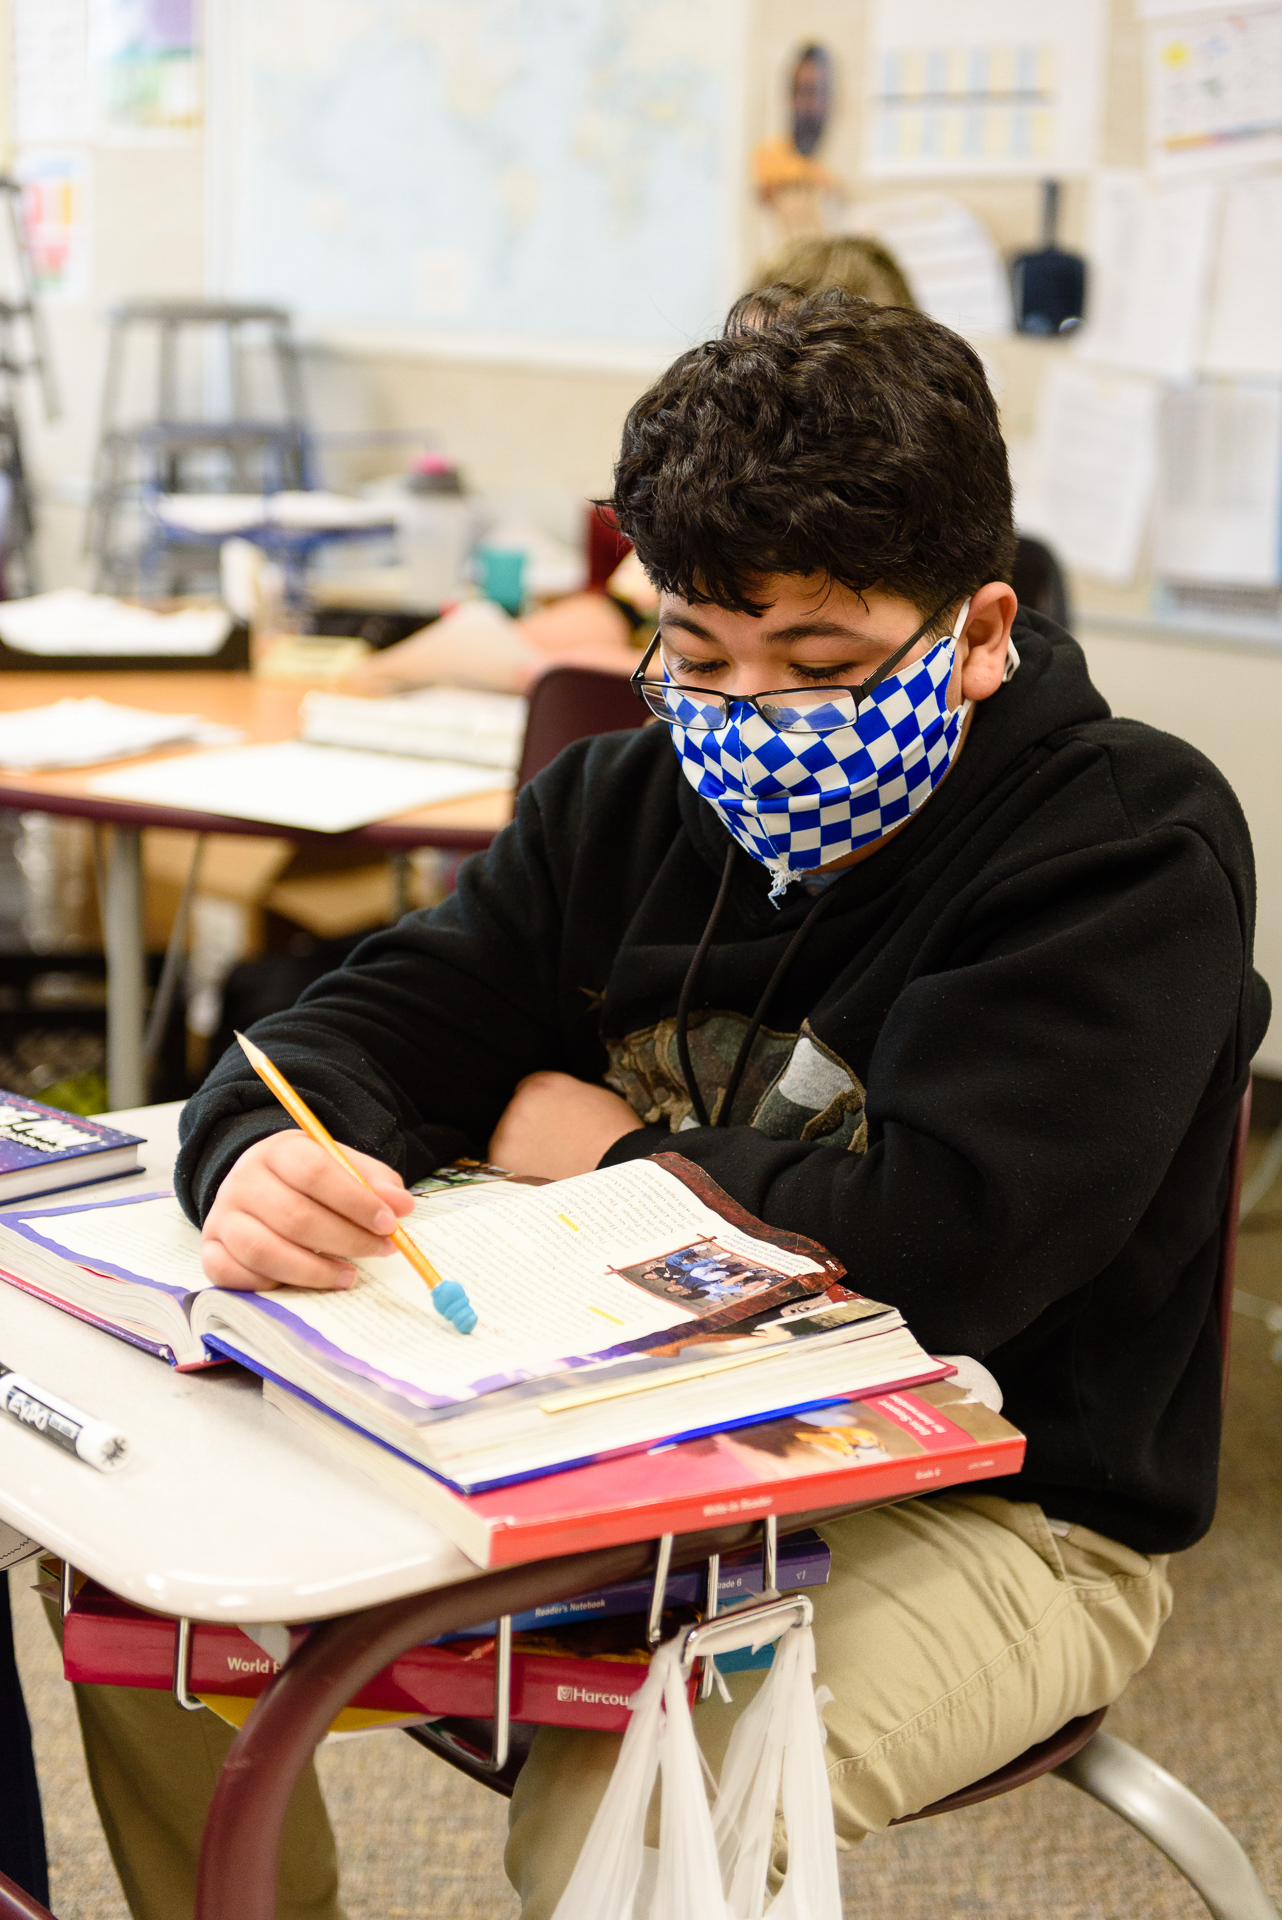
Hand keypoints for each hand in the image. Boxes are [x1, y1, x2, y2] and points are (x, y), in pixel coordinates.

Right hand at [201, 1132, 414, 1290]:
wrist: (257, 1183)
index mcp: (277, 1152)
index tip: (389, 1223)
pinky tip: (302, 1283)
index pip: (314, 1172)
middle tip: (380, 1250)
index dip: (355, 1201)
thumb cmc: (307, 1178)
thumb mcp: (341, 1165)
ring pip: (264, 1251)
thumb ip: (374, 1181)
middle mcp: (242, 1182)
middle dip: (346, 1239)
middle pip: (294, 1216)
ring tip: (348, 1275)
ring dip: (313, 1271)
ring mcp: (222, 1217)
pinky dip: (271, 1285)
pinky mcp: (210, 1250)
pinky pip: (234, 1277)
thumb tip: (401, 1205)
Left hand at [488, 1072, 642, 1179]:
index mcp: (544, 1081)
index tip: (550, 1119)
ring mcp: (510, 1126)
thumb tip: (556, 1103)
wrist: (617, 1165)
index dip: (541, 1106)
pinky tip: (540, 1167)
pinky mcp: (502, 1152)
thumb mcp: (591, 1095)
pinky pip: (501, 1156)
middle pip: (516, 1110)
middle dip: (530, 1123)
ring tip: (552, 1156)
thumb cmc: (613, 1133)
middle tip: (554, 1139)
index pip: (527, 1088)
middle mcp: (522, 1099)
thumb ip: (564, 1093)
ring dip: (522, 1143)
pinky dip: (516, 1163)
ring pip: (507, 1133)